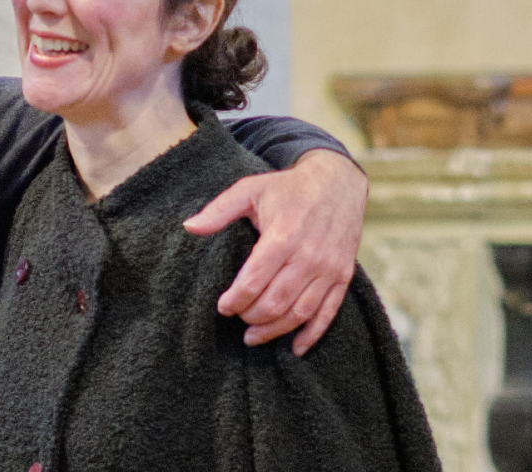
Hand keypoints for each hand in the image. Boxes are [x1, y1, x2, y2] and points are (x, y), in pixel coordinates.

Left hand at [182, 149, 367, 354]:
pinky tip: (295, 348)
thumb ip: (219, 210)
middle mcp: (308, 257)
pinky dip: (312, 335)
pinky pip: (328, 313)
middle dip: (251, 317)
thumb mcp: (250, 189)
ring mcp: (329, 269)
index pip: (254, 282)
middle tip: (237, 318)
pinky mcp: (343, 276)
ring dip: (275, 330)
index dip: (234, 300)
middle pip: (275, 302)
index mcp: (283, 236)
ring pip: (299, 313)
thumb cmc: (287, 188)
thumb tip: (188, 227)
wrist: (338, 182)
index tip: (222, 307)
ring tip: (253, 337)